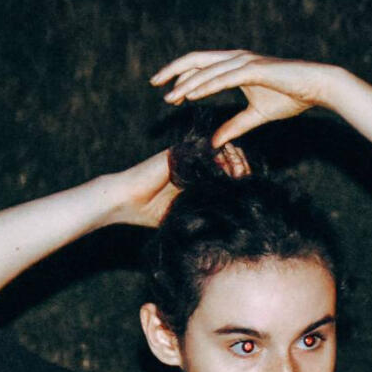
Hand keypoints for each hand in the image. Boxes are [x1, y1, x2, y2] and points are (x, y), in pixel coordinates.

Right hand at [107, 142, 251, 227]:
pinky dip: (220, 156)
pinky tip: (227, 169)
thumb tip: (227, 224)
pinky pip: (206, 148)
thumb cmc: (146, 213)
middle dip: (242, 166)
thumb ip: (201, 212)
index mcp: (194, 178)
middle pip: (227, 158)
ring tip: (240, 174)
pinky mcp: (179, 152)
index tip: (249, 188)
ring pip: (220, 150)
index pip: (224, 172)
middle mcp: (192, 164)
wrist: (122, 201)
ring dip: (235, 160)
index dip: (240, 177)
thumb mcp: (181, 214)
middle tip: (247, 178)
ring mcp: (186, 156)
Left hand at [152, 50, 347, 144]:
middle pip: (197, 60)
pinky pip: (224, 77)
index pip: (201, 68)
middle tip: (154, 83)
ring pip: (207, 70)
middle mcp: (237, 59)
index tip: (166, 94)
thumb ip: (234, 127)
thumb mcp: (255, 116)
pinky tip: (191, 94)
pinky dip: (206, 85)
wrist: (318, 88)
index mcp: (236, 66)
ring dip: (187, 83)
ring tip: (169, 97)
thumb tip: (215, 142)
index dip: (182, 78)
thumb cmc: (291, 97)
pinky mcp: (255, 69)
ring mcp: (245, 62)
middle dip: (173, 71)